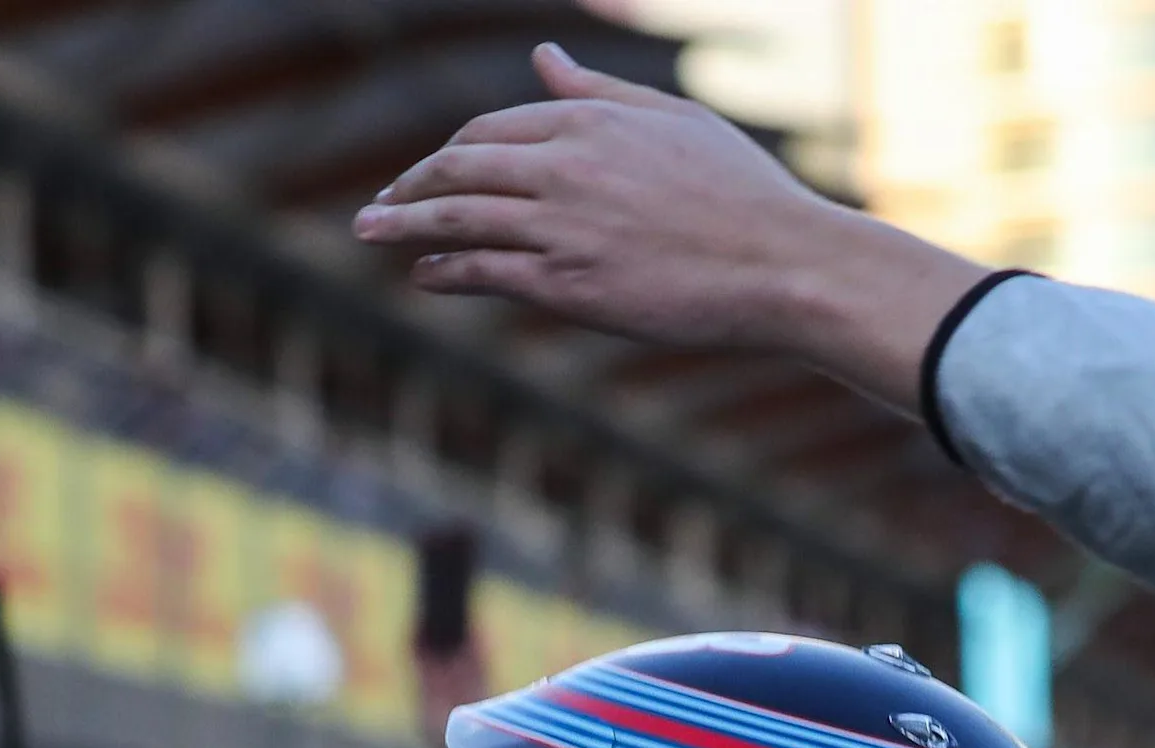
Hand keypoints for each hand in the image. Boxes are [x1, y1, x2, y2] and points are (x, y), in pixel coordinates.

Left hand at [350, 45, 985, 404]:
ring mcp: (562, 226)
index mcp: (590, 120)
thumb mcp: (672, 120)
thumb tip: (544, 57)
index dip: (452, 152)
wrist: (784, 265)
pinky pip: (484, 272)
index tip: (430, 172)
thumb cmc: (742, 194)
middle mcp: (565, 166)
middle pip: (459, 166)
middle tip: (379, 205)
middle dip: (409, 186)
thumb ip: (598, 91)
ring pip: (458, 217)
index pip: (491, 129)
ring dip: (404, 225)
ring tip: (369, 233)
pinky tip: (424, 276)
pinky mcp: (569, 284)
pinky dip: (444, 271)